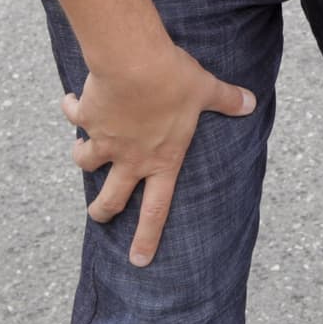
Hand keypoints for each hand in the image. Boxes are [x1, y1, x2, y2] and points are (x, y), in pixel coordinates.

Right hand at [63, 44, 256, 265]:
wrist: (135, 63)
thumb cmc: (175, 80)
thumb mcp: (206, 90)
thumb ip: (227, 100)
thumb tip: (251, 102)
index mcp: (162, 159)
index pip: (156, 209)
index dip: (147, 237)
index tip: (138, 260)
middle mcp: (130, 157)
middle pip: (110, 198)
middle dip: (102, 210)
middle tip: (98, 214)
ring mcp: (105, 140)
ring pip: (85, 161)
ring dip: (82, 157)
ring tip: (83, 151)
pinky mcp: (87, 117)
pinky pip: (74, 115)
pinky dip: (71, 108)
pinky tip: (72, 101)